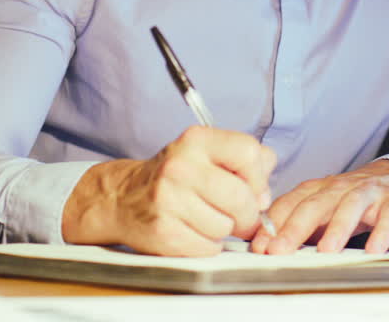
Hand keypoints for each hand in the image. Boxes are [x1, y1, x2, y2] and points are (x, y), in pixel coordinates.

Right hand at [62, 125, 276, 255]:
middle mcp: (180, 166)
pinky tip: (192, 231)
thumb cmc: (175, 177)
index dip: (259, 177)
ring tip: (206, 218)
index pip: (250, 152)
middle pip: (242, 197)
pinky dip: (207, 245)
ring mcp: (169, 200)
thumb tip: (265, 192)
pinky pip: (209, 247)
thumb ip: (247, 161)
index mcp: (196, 141)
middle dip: (247, 213)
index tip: (253, 189)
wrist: (122, 198)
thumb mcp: (207, 153)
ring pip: (226, 226)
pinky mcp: (163, 232)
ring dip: (224, 229)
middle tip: (238, 214)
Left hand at [250, 159, 388, 254]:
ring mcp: (367, 193)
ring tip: (326, 250)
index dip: (272, 225)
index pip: (290, 204)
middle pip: (315, 204)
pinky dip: (381, 233)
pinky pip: (387, 218)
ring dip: (337, 228)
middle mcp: (339, 188)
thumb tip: (264, 246)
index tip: (259, 246)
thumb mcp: (322, 207)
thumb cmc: (352, 199)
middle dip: (295, 228)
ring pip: (350, 206)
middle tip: (279, 250)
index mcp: (317, 189)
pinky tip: (373, 249)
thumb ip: (297, 223)